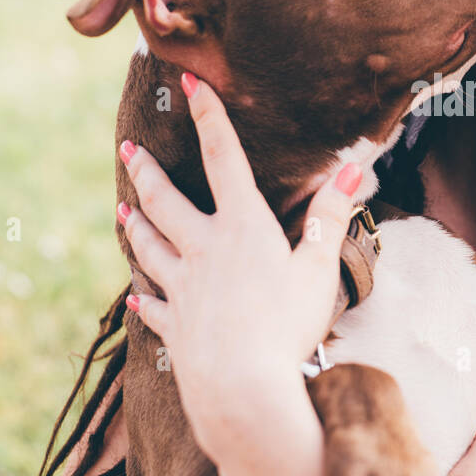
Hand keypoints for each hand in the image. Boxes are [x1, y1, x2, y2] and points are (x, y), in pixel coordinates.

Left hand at [119, 71, 362, 455]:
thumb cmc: (288, 327)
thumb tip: (354, 167)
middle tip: (129, 149)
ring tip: (121, 210)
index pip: (225, 159)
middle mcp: (203, 251)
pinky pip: (151, 306)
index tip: (191, 85)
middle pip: (167, 201)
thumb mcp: (319, 268)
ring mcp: (182, 290)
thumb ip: (330, 216)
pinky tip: (133, 298)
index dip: (209, 118)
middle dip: (147, 171)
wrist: (242, 390)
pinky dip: (141, 298)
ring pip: (149, 249)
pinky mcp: (174, 328)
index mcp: (242, 228)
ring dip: (135, 226)